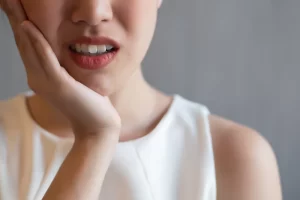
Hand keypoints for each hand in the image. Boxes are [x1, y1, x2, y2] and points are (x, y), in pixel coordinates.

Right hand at [1, 0, 120, 137]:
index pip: (27, 42)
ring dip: (18, 21)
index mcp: (41, 74)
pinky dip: (36, 42)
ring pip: (28, 47)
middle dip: (13, 15)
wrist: (97, 126)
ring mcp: (45, 82)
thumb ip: (64, 64)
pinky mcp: (59, 85)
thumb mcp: (74, 78)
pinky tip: (28, 25)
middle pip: (22, 41)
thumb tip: (65, 48)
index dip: (18, 20)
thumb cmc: (89, 102)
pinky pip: (46, 60)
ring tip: (10, 0)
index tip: (13, 1)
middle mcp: (37, 77)